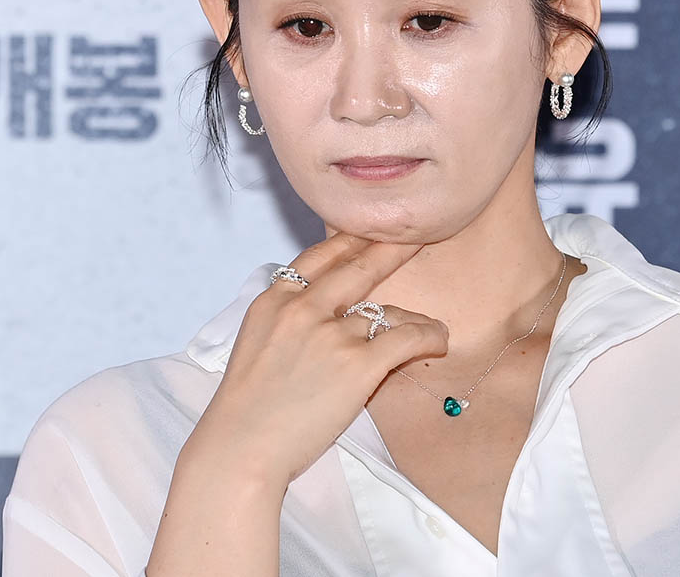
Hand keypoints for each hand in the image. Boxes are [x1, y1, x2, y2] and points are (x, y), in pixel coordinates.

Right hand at [181, 230, 448, 490]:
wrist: (241, 449)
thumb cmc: (248, 409)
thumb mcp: (256, 342)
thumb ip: (288, 316)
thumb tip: (325, 304)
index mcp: (274, 301)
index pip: (319, 256)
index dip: (351, 241)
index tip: (373, 230)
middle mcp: (303, 310)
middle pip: (358, 266)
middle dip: (392, 249)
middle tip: (418, 236)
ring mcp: (331, 336)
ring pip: (386, 311)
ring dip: (412, 317)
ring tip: (430, 326)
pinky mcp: (357, 365)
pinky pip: (407, 337)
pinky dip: (429, 336)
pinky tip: (439, 339)